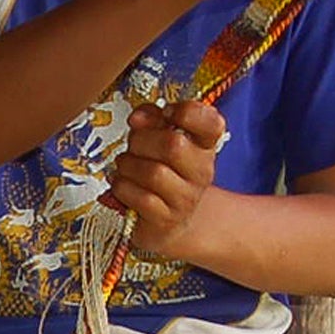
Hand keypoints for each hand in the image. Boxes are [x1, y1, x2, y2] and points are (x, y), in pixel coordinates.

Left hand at [102, 100, 225, 257]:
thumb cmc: (159, 172)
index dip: (188, 112)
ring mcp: (185, 198)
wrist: (165, 221)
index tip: (167, 112)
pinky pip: (140, 197)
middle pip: (173, 145)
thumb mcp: (158, 139)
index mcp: (204, 146)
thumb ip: (151, 119)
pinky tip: (122, 185)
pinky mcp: (165, 219)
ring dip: (128, 165)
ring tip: (125, 166)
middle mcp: (201, 171)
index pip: (212, 123)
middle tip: (133, 145)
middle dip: (141, 141)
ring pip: (153, 173)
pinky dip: (123, 187)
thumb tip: (139, 117)